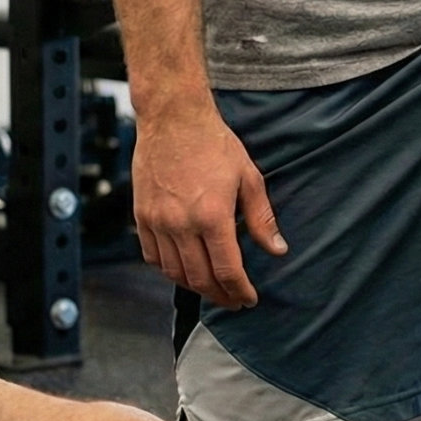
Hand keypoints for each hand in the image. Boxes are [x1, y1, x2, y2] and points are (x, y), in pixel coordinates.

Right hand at [133, 105, 287, 308]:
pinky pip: (152, 256)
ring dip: (194, 286)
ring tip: (212, 288)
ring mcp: (157, 222)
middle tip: (233, 300)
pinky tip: (183, 270)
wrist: (173, 120)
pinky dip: (168, 270)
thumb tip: (278, 250)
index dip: (239, 291)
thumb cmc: (214, 144)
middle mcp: (181, 224)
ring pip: (173, 272)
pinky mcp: (141, 216)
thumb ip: (262, 219)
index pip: (227, 270)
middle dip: (219, 295)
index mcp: (212, 216)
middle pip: (199, 278)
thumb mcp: (249, 178)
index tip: (248, 299)